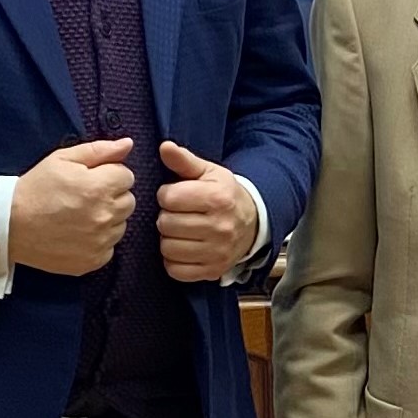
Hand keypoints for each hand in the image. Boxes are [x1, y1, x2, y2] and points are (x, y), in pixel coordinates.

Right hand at [7, 137, 134, 274]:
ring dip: (108, 218)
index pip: (127, 176)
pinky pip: (110, 247)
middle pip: (128, 201)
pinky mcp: (93, 260)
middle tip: (86, 197)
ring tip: (80, 215)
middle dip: (112, 195)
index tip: (92, 179)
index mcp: (99, 188)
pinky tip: (78, 233)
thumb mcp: (62, 159)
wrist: (9, 224)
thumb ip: (99, 151)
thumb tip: (127, 144)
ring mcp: (100, 241)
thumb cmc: (35, 188)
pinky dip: (99, 240)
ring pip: (121, 224)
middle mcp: (104, 216)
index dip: (109, 174)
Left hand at [155, 140, 257, 283]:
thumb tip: (164, 147)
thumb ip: (184, 160)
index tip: (176, 195)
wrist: (253, 223)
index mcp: (218, 198)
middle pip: (166, 224)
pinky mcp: (212, 271)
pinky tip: (183, 248)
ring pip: (168, 248)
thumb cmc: (224, 194)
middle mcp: (220, 227)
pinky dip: (174, 260)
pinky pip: (175, 270)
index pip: (169, 198)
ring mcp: (217, 252)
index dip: (166, 195)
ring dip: (169, 239)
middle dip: (167, 217)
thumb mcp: (208, 172)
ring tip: (180, 230)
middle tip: (179, 214)